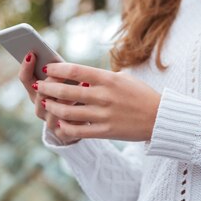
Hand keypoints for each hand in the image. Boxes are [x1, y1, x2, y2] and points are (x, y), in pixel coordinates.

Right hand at [17, 53, 86, 144]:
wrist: (84, 120)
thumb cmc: (75, 91)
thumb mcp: (67, 79)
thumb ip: (61, 70)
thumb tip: (54, 59)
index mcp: (36, 92)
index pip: (25, 79)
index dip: (26, 67)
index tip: (32, 53)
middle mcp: (40, 107)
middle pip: (39, 94)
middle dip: (50, 82)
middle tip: (60, 73)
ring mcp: (50, 122)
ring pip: (53, 110)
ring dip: (66, 98)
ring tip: (80, 85)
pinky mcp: (63, 134)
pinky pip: (67, 125)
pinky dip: (77, 114)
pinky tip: (87, 106)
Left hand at [35, 62, 161, 141]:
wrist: (161, 117)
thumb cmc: (141, 94)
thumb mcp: (123, 78)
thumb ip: (101, 77)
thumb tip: (79, 75)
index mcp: (108, 79)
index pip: (76, 71)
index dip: (57, 69)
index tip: (47, 69)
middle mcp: (105, 96)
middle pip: (68, 91)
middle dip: (49, 88)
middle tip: (39, 86)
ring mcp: (105, 115)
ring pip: (69, 112)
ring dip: (54, 108)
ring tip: (46, 104)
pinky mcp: (107, 131)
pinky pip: (79, 130)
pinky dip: (66, 127)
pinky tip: (59, 124)